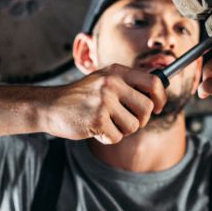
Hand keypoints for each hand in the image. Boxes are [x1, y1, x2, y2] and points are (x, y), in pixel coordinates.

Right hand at [43, 65, 166, 143]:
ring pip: (133, 126)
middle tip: (125, 120)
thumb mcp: (103, 80)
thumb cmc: (80, 97)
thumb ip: (127, 83)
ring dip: (122, 130)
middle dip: (140, 120)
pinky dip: (107, 138)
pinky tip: (95, 129)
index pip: (153, 81)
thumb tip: (159, 90)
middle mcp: (111, 83)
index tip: (158, 107)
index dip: (161, 97)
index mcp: (116, 72)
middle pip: (146, 108)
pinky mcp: (97, 119)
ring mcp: (104, 101)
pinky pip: (116, 137)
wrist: (50, 106)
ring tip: (106, 123)